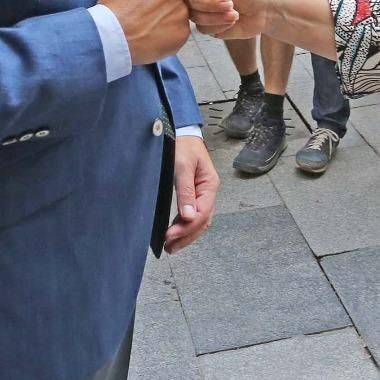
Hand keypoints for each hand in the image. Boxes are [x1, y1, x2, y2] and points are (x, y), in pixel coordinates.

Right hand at [99, 0, 188, 64]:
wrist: (113, 36)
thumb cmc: (114, 7)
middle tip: (147, 9)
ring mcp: (182, 10)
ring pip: (179, 11)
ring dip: (168, 15)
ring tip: (148, 23)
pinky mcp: (183, 31)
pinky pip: (180, 29)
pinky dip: (169, 32)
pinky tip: (153, 33)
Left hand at [164, 135, 217, 253]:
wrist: (182, 132)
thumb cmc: (183, 145)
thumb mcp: (182, 165)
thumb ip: (185, 190)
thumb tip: (187, 216)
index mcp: (209, 185)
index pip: (201, 214)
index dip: (186, 228)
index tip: (169, 236)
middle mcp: (208, 192)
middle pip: (202, 221)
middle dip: (186, 236)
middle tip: (169, 247)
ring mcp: (202, 194)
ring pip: (198, 221)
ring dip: (186, 235)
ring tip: (171, 247)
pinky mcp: (194, 194)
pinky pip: (193, 215)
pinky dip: (185, 226)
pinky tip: (175, 234)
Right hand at [181, 0, 268, 39]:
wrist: (265, 10)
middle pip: (190, 1)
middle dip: (212, 4)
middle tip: (230, 2)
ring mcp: (202, 10)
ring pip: (196, 17)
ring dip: (218, 15)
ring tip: (233, 11)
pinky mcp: (207, 25)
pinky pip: (203, 28)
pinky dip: (220, 25)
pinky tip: (231, 20)